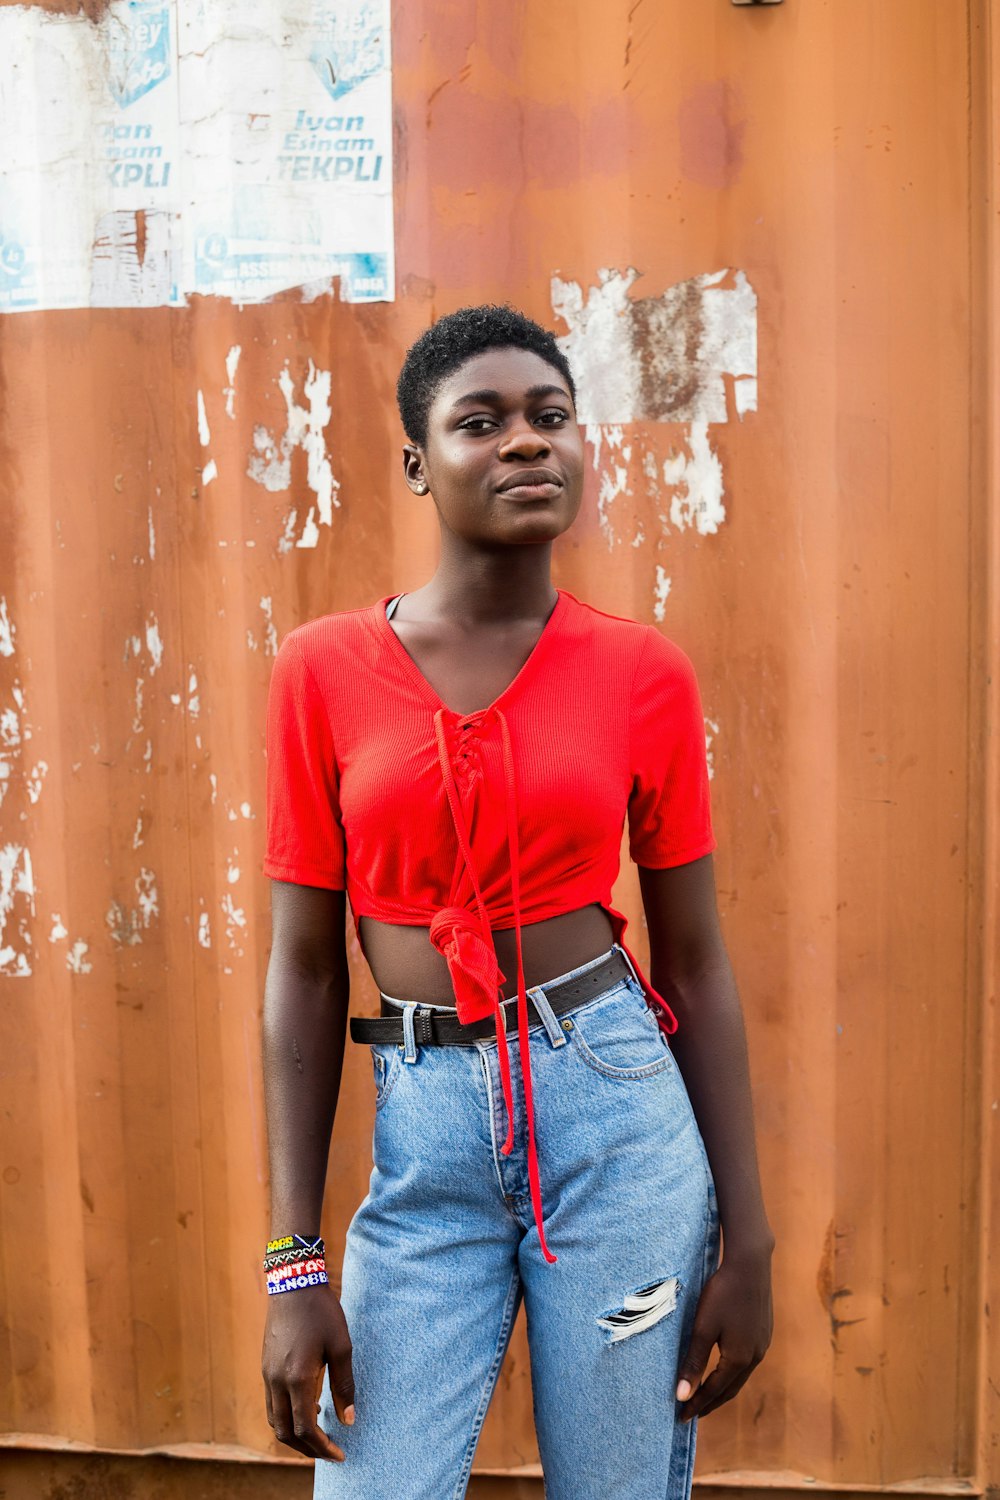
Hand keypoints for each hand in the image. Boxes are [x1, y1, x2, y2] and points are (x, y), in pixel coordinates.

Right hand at [262, 1284, 354, 1460]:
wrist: (293, 1282)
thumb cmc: (321, 1312)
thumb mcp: (341, 1346)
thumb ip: (344, 1385)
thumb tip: (349, 1421)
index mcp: (297, 1379)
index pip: (305, 1429)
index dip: (322, 1447)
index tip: (340, 1454)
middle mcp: (276, 1382)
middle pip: (285, 1432)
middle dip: (306, 1449)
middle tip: (329, 1452)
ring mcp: (267, 1375)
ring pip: (275, 1421)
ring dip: (294, 1435)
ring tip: (318, 1434)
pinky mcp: (265, 1367)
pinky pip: (272, 1404)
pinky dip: (287, 1416)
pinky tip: (307, 1408)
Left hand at [675, 1251, 772, 1421]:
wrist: (750, 1264)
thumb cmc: (723, 1294)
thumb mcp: (703, 1328)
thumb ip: (693, 1362)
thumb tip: (682, 1395)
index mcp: (739, 1360)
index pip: (714, 1391)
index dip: (697, 1405)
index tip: (681, 1417)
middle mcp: (755, 1357)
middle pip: (730, 1389)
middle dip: (710, 1402)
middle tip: (692, 1412)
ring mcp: (762, 1345)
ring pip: (740, 1377)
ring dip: (722, 1389)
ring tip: (705, 1395)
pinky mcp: (764, 1332)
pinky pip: (747, 1363)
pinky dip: (732, 1373)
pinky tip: (724, 1369)